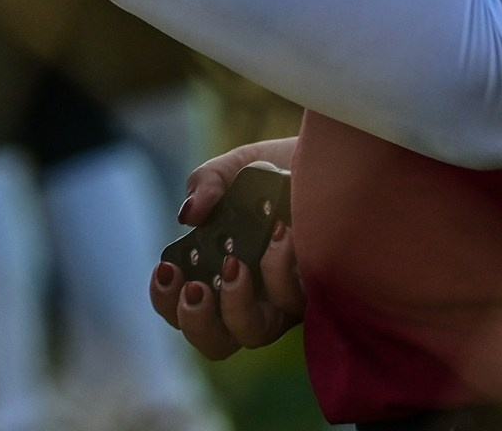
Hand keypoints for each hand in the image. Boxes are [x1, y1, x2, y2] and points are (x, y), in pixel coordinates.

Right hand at [149, 136, 304, 359]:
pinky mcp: (322, 297)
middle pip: (216, 341)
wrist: (334, 160)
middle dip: (198, 322)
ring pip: (256, 331)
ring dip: (238, 301)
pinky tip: (281, 232)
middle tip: (196, 288)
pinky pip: (297, 301)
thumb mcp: (236, 169)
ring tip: (236, 261)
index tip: (167, 270)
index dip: (167, 301)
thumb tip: (188, 216)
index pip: (183, 309)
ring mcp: (286, 303)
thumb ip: (206, 184)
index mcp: (220, 275)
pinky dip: (281, 269)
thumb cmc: (279, 174)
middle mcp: (253, 299)